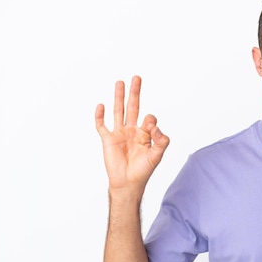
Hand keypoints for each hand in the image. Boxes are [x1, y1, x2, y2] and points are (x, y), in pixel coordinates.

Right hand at [95, 76, 169, 191]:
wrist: (128, 183)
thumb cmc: (143, 170)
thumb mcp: (157, 155)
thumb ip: (161, 140)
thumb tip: (155, 126)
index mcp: (144, 134)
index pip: (149, 119)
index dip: (151, 121)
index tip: (151, 129)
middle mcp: (132, 131)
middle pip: (133, 107)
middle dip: (135, 93)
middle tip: (137, 78)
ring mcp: (119, 134)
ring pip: (118, 111)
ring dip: (119, 97)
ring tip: (120, 82)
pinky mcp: (108, 140)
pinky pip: (102, 126)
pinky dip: (100, 116)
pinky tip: (101, 105)